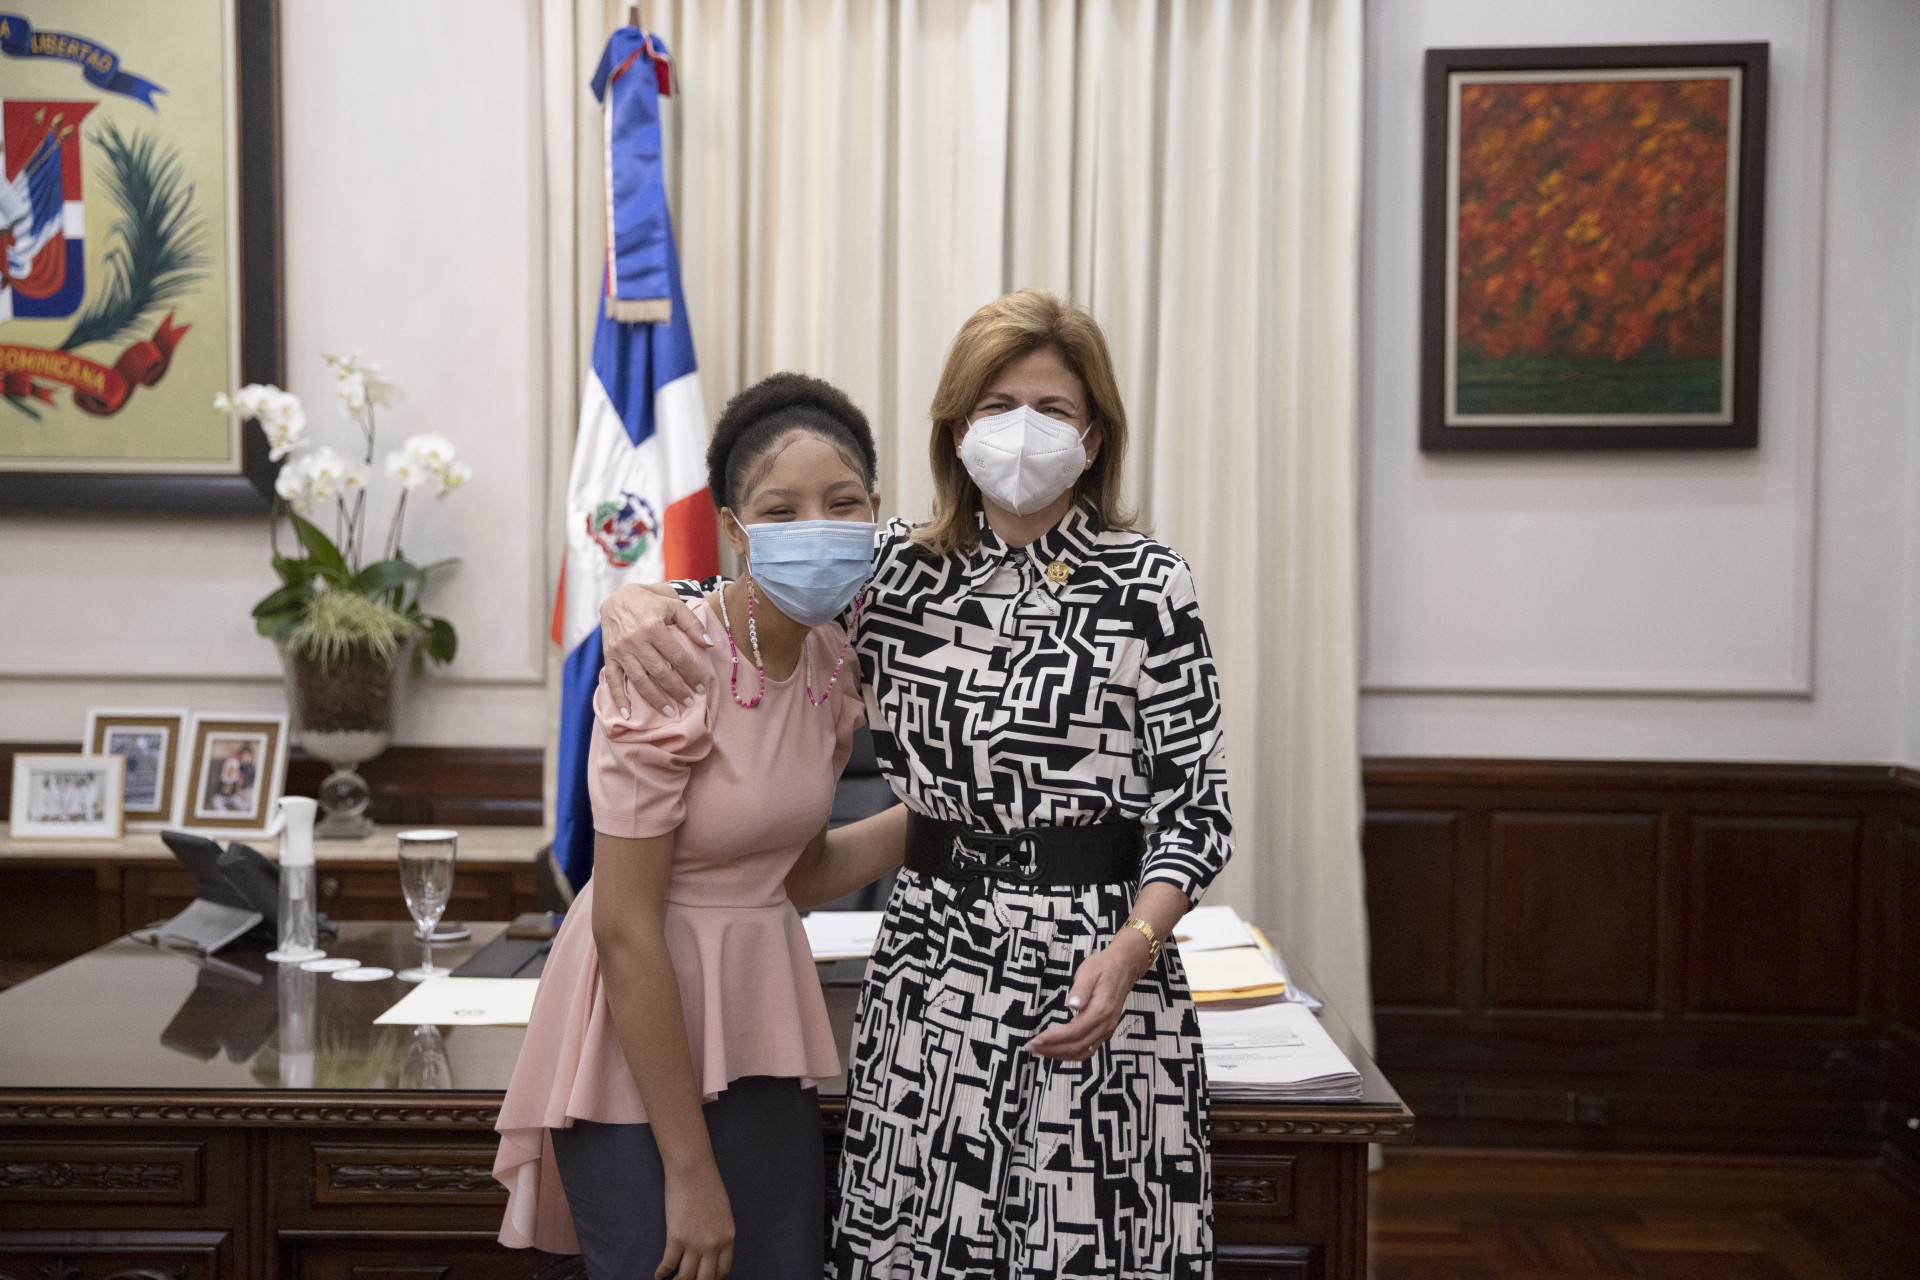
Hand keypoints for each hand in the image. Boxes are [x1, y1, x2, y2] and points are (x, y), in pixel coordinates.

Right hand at [599, 582, 713, 718]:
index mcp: (654, 626)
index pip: (677, 656)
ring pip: (639, 680)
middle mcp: (636, 640)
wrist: (617, 598)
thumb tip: (708, 644)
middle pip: (659, 671)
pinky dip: (618, 698)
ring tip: (668, 712)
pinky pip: (612, 679)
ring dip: (654, 699)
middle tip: (689, 703)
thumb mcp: (673, 604)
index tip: (701, 688)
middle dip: (676, 690)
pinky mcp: (608, 656)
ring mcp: (620, 650)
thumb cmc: (650, 602)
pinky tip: (627, 714)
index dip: (691, 674)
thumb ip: (692, 623)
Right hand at [658, 1162, 734, 1278]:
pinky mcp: (676, 1238)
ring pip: (686, 1277)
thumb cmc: (708, 1185)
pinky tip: (659, 1275)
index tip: (704, 1277)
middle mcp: (713, 1245)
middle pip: (705, 1278)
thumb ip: (719, 1232)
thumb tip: (711, 1248)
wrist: (693, 1170)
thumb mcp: (723, 1212)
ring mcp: (694, 1243)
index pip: (722, 1270)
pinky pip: (668, 1264)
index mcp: (727, 1237)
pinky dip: (662, 1273)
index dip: (713, 1278)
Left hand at [1025, 930, 1152, 1061]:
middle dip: (1052, 1050)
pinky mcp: (1104, 1031)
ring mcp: (1107, 1030)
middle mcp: (1106, 1025)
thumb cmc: (1103, 967)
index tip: (1036, 1039)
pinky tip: (1056, 1050)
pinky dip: (1070, 1054)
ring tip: (1040, 1051)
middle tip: (1031, 1047)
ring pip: (1082, 1052)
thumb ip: (1080, 989)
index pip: (1074, 1032)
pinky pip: (1087, 1049)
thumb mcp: (1089, 971)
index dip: (1054, 1038)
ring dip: (1060, 1055)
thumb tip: (1071, 1005)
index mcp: (1101, 1010)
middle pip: (1077, 1046)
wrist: (1124, 967)